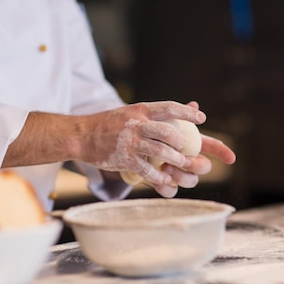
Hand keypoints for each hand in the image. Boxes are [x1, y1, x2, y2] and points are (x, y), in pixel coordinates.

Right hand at [75, 102, 206, 185]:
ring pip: (160, 151)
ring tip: (180, 164)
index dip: (187, 113)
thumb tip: (192, 104)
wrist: (82, 135)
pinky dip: (158, 176)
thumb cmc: (111, 123)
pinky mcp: (123, 158)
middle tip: (185, 147)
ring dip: (174, 160)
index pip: (169, 107)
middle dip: (181, 141)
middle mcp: (136, 124)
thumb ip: (159, 112)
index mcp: (140, 110)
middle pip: (167, 131)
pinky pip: (146, 169)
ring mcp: (130, 142)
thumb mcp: (133, 111)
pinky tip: (164, 179)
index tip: (201, 118)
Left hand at [148, 104, 236, 197]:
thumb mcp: (164, 119)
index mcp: (193, 143)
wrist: (131, 144)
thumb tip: (194, 105)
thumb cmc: (152, 130)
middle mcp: (189, 160)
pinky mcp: (164, 184)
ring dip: (181, 176)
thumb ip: (179, 113)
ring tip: (166, 167)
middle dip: (196, 165)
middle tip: (183, 160)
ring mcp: (178, 174)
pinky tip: (158, 181)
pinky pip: (171, 192)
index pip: (212, 147)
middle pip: (204, 167)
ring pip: (191, 181)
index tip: (231, 158)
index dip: (223, 152)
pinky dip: (166, 187)